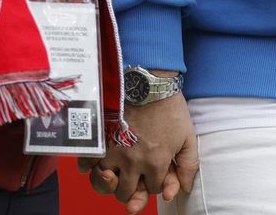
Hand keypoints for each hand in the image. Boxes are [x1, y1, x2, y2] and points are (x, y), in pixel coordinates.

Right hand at [81, 92, 197, 211]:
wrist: (148, 82)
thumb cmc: (169, 108)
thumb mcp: (187, 137)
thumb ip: (188, 166)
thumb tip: (184, 188)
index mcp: (155, 164)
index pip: (152, 189)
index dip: (155, 182)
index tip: (155, 171)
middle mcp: (132, 163)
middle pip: (126, 194)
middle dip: (131, 190)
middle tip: (134, 178)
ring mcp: (113, 151)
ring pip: (104, 184)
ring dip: (110, 183)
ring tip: (114, 176)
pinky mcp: (100, 138)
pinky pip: (86, 163)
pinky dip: (89, 167)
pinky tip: (96, 164)